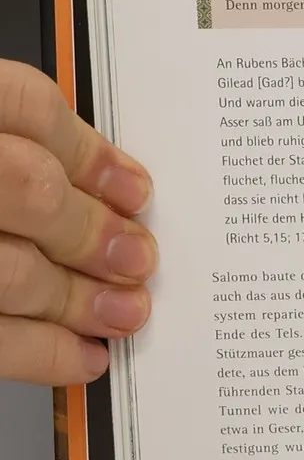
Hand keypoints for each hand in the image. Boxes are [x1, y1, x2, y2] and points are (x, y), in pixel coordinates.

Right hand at [0, 59, 154, 383]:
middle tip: (135, 257)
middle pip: (26, 188)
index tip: (130, 186)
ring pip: (9, 270)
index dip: (86, 149)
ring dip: (78, 298)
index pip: (17, 102)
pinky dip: (38, 351)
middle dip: (93, 231)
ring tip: (121, 311)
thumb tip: (88, 186)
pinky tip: (76, 356)